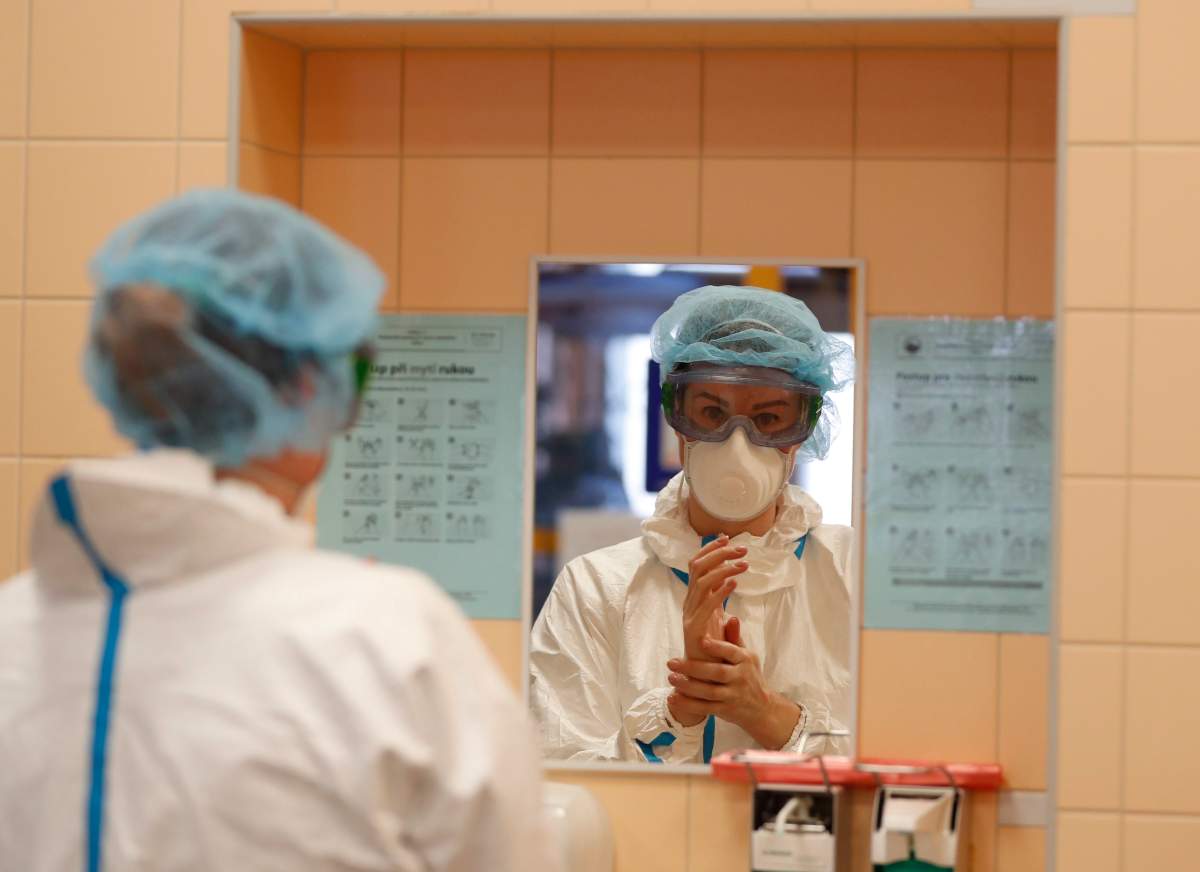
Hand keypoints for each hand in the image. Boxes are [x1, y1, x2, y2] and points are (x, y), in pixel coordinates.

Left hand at [666, 637, 801, 750]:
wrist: (762, 709)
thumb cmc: (750, 676)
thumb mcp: (748, 656)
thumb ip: (735, 638)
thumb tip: (731, 617)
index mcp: (745, 660)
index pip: (731, 652)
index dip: (717, 647)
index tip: (701, 640)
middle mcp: (741, 677)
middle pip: (717, 672)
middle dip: (693, 668)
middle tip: (671, 662)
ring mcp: (734, 695)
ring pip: (709, 692)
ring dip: (688, 686)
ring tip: (671, 678)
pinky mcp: (726, 710)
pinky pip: (705, 708)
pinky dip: (688, 704)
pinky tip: (673, 698)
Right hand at [681, 536, 747, 662]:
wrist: (705, 679)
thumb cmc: (715, 650)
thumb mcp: (722, 618)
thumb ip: (723, 598)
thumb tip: (731, 578)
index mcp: (696, 598)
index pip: (698, 565)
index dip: (710, 549)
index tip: (726, 538)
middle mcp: (690, 603)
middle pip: (697, 567)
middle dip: (719, 553)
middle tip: (742, 548)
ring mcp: (690, 615)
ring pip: (702, 581)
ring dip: (723, 568)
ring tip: (744, 564)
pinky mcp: (694, 628)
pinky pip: (706, 604)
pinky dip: (720, 590)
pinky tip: (734, 583)